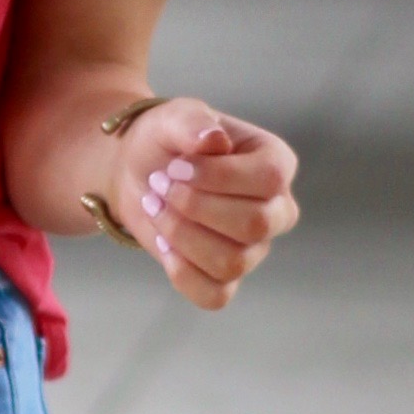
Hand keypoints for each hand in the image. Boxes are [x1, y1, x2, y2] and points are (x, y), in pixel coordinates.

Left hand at [117, 101, 297, 310]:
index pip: (269, 178)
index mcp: (276, 163)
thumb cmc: (167, 142)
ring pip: (232, 263)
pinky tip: (164, 245)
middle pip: (255, 225)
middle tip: (160, 185)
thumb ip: (193, 121)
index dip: (218, 177)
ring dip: (181, 236)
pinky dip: (182, 274)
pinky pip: (216, 296)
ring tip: (156, 208)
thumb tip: (214, 140)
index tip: (175, 166)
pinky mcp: (227, 278)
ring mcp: (255, 248)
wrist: (138, 173)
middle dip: (194, 208)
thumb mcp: (174, 117)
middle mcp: (275, 209)